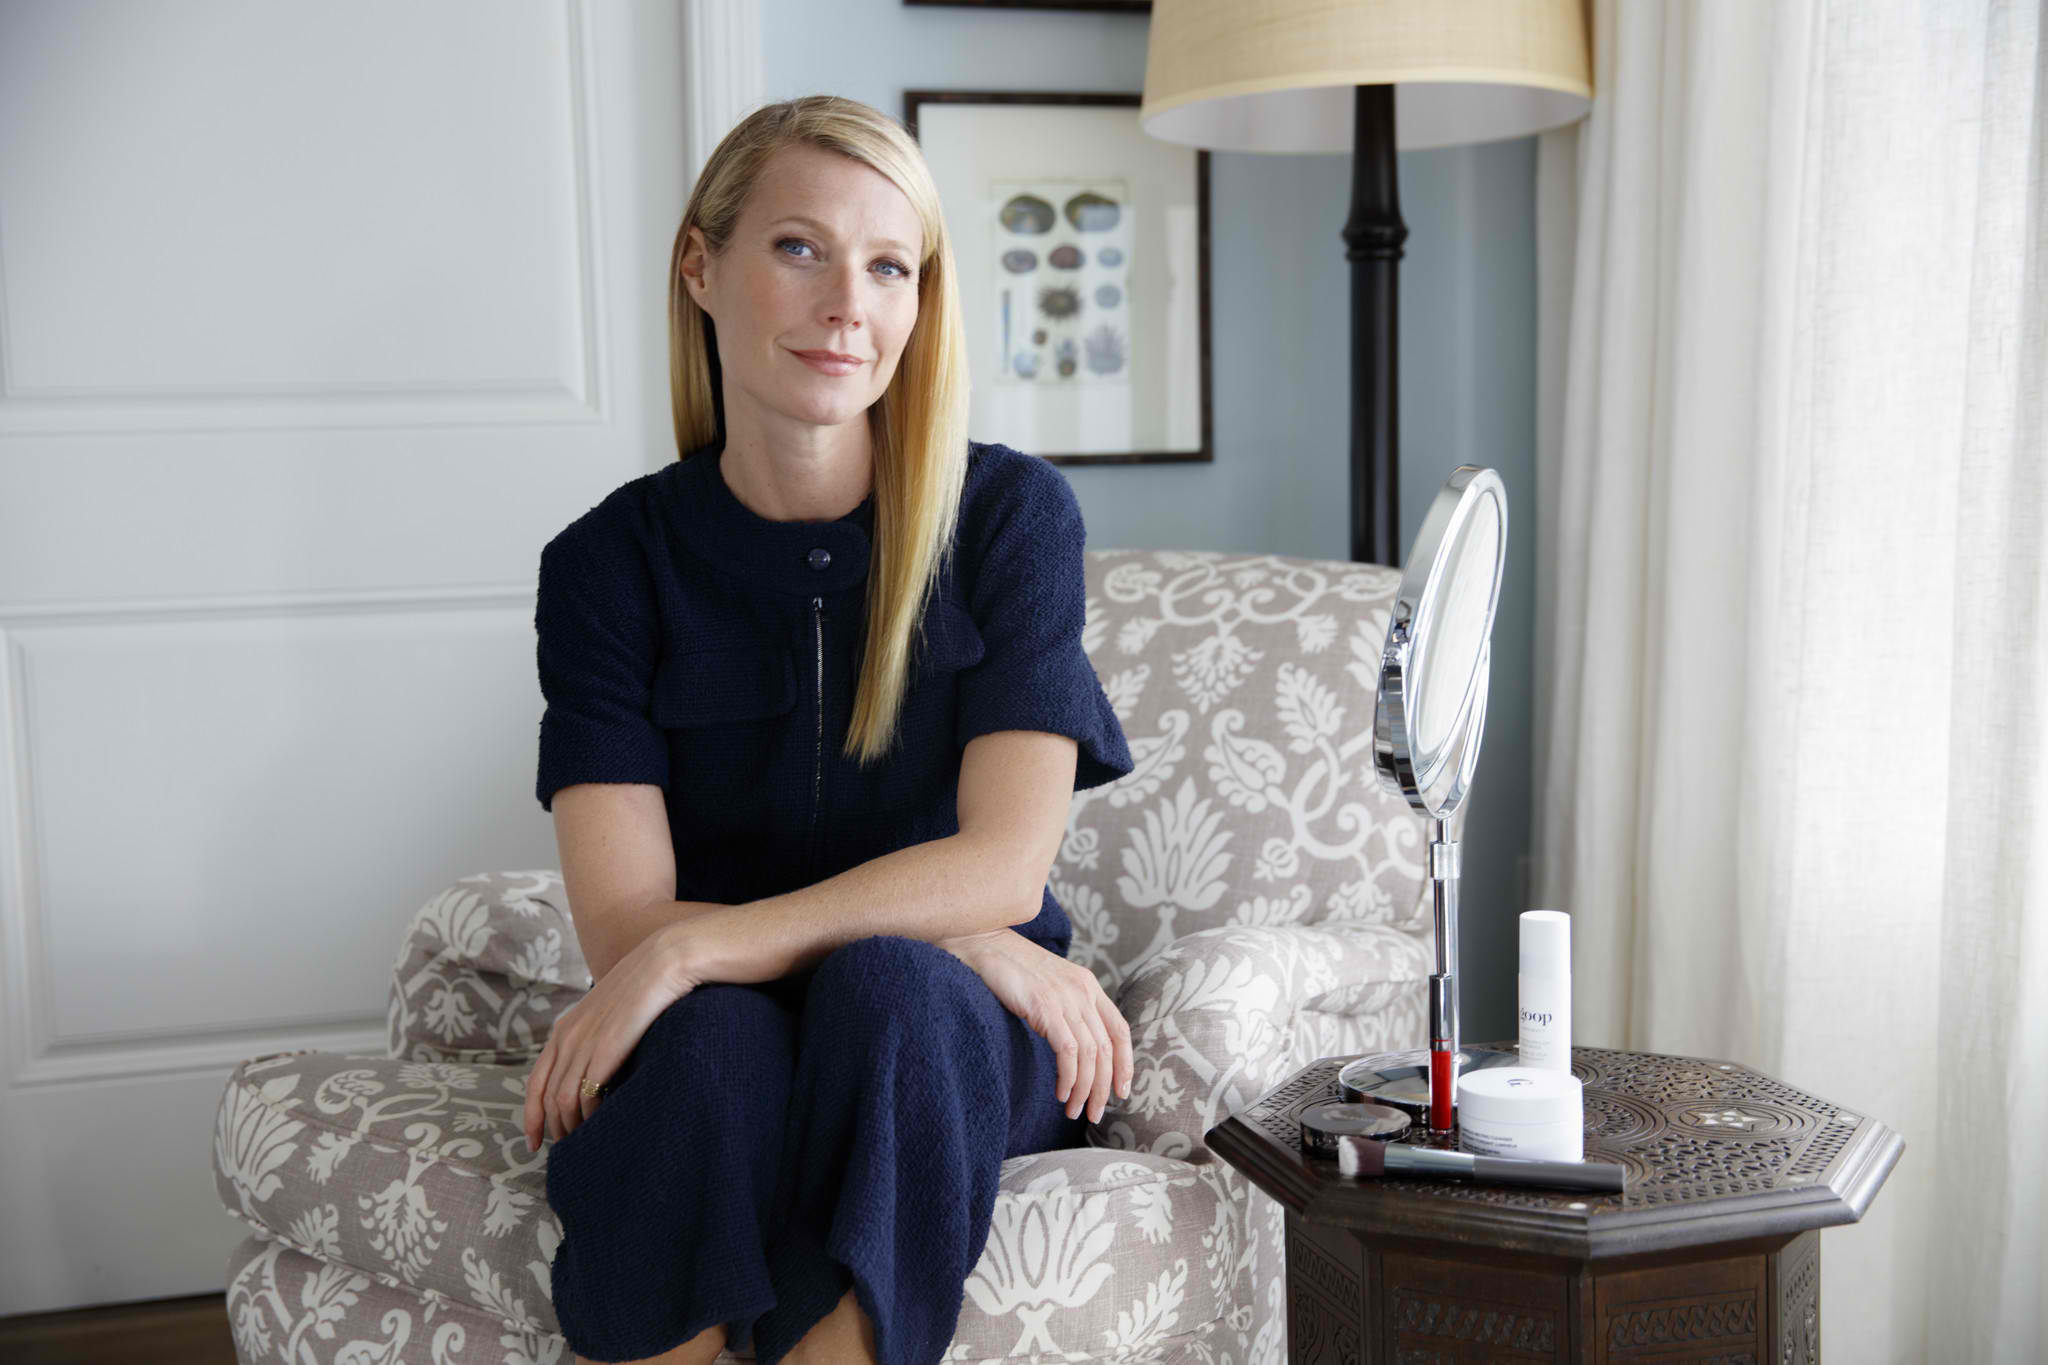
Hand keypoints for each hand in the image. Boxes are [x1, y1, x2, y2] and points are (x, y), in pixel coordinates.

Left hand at [522, 923, 703, 1151]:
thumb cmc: (651, 987)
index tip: (534, 1140)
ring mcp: (585, 1041)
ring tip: (584, 1144)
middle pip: (545, 1096)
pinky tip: (602, 1125)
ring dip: (570, 1127)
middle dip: (551, 1128)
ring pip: (561, 1100)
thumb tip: (602, 1071)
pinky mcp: (606, 1048)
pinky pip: (584, 1094)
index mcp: (566, 1026)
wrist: (671, 959)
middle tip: (565, 1150)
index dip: (532, 1115)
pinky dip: (589, 1117)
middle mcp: (568, 1035)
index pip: (536, 1080)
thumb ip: (601, 1037)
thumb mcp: (614, 1012)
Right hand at [939, 929, 1131, 1124]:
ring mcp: (1065, 997)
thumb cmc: (1007, 967)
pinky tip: (1061, 1093)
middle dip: (1104, 1087)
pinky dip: (1069, 1078)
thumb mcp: (1047, 986)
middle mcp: (1082, 990)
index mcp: (1087, 984)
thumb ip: (1064, 1008)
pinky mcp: (1045, 1006)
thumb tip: (1072, 1048)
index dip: (1125, 1063)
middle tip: (1094, 1113)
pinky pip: (1069, 1052)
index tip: (1121, 1090)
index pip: (1120, 1029)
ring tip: (1073, 1110)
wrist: (980, 940)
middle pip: (1107, 1048)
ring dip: (1084, 1090)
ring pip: (1091, 1055)